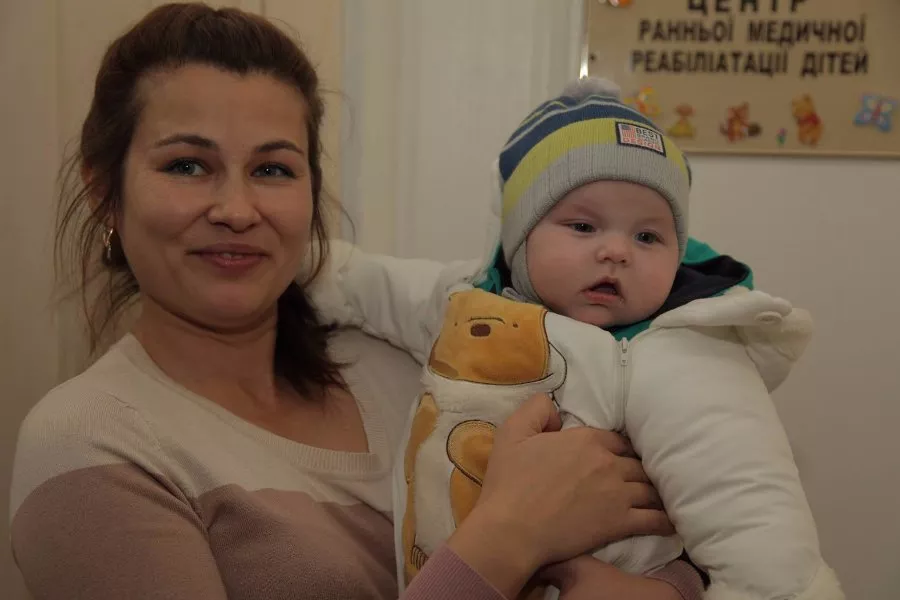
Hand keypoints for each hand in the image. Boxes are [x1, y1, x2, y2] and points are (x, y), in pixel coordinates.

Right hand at [447, 394, 672, 596]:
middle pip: (638, 462)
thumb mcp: (512, 432)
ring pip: (650, 488)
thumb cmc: (509, 482)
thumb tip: (554, 406)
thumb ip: (536, 409)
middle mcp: (608, 462)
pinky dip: (666, 519)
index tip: (623, 455)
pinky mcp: (620, 523)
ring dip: (657, 491)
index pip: (619, 439)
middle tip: (646, 475)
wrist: (512, 529)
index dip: (622, 447)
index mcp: (586, 440)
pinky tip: (673, 521)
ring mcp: (618, 494)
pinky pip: (654, 518)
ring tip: (664, 495)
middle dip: (642, 468)